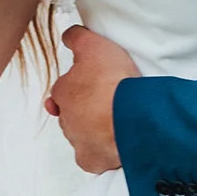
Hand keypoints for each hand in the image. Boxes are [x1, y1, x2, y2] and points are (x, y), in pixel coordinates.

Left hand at [45, 25, 137, 173]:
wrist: (133, 117)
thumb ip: (77, 38)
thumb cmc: (114, 83)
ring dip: (95, 130)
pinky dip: (102, 152)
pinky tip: (116, 142)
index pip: (64, 88)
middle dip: (87, 109)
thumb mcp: (95, 46)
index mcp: (63, 93)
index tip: (97, 83)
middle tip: (109, 102)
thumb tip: (67, 35)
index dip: (81, 84)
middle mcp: (66, 119)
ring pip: (82, 135)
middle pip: (73, 113)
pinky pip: (93, 157)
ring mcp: (78, 142)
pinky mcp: (91, 160)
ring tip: (118, 121)